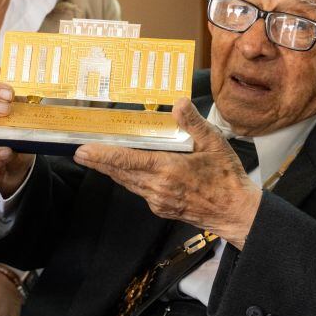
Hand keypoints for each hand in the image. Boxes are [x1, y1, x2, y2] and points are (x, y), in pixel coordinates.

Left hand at [73, 98, 262, 247]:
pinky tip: (125, 171)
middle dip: (99, 162)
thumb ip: (193, 123)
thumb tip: (178, 103)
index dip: (103, 155)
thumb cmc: (227, 178)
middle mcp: (158, 188)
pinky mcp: (162, 208)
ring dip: (111, 171)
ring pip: (128, 183)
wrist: (235, 213)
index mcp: (168, 170)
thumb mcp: (214, 144)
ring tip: (95, 159)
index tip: (84, 150)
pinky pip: (139, 191)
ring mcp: (158, 201)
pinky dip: (128, 179)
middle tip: (80, 152)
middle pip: (121, 173)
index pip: (127, 161)